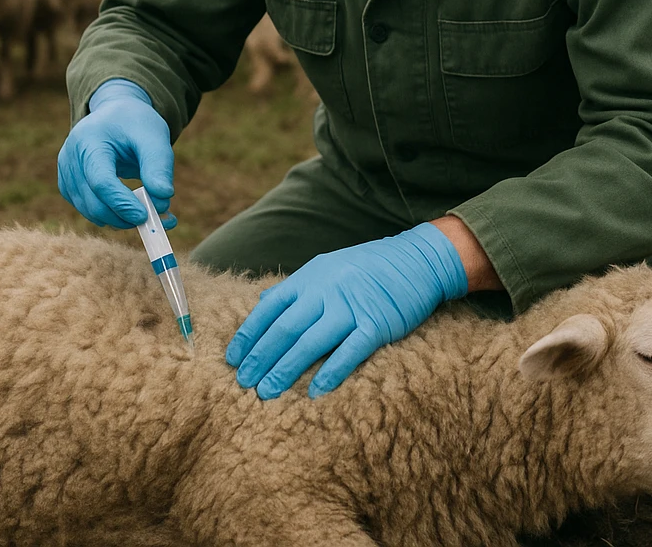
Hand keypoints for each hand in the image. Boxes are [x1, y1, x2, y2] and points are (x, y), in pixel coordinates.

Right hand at [57, 78, 175, 229]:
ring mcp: (66, 172)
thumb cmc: (135, 123)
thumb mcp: (153, 135)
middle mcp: (70, 157)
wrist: (115, 112)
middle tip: (155, 220)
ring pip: (89, 210)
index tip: (145, 216)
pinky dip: (109, 215)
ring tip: (149, 214)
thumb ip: (159, 165)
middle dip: (123, 216)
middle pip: (92, 201)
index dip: (122, 203)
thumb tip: (164, 198)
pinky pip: (87, 208)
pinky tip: (130, 210)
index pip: (101, 181)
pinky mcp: (69, 184)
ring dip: (119, 219)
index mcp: (89, 140)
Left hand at [225, 223, 467, 399]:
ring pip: (311, 342)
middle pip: (286, 328)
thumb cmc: (370, 267)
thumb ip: (297, 287)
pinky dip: (330, 373)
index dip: (249, 334)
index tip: (233, 359)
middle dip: (261, 358)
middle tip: (244, 384)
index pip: (270, 307)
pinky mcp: (377, 323)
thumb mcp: (328, 266)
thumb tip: (262, 301)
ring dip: (286, 370)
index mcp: (312, 276)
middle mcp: (327, 290)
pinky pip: (349, 351)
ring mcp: (353, 306)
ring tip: (267, 392)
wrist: (418, 260)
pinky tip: (314, 392)